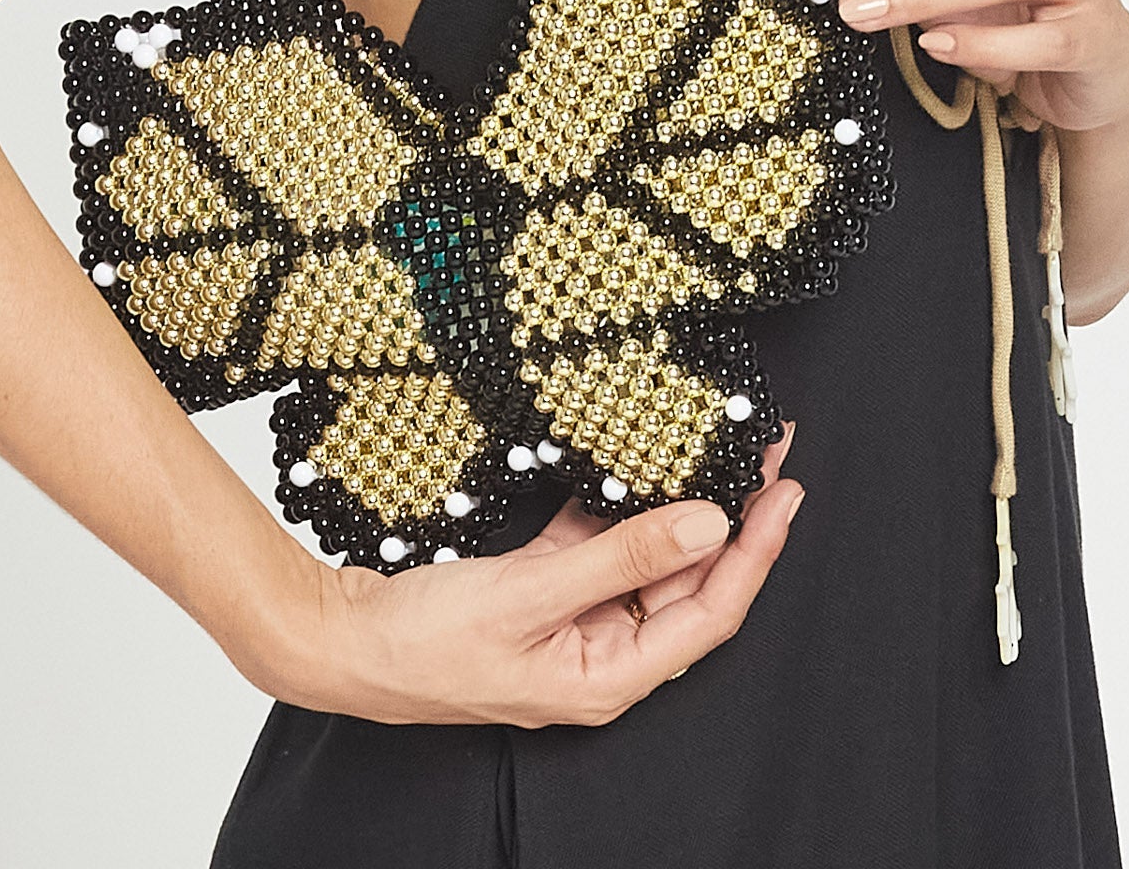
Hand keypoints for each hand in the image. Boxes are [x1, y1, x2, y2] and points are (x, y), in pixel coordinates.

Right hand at [272, 427, 803, 726]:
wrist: (344, 641)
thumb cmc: (426, 642)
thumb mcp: (530, 593)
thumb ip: (620, 554)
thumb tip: (706, 524)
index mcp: (607, 678)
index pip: (709, 613)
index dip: (754, 553)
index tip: (784, 494)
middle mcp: (600, 655)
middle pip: (687, 585)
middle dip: (731, 520)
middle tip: (766, 454)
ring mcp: (572, 623)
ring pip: (647, 561)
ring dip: (681, 508)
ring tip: (720, 450)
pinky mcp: (542, 590)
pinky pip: (599, 546)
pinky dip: (622, 508)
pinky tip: (641, 464)